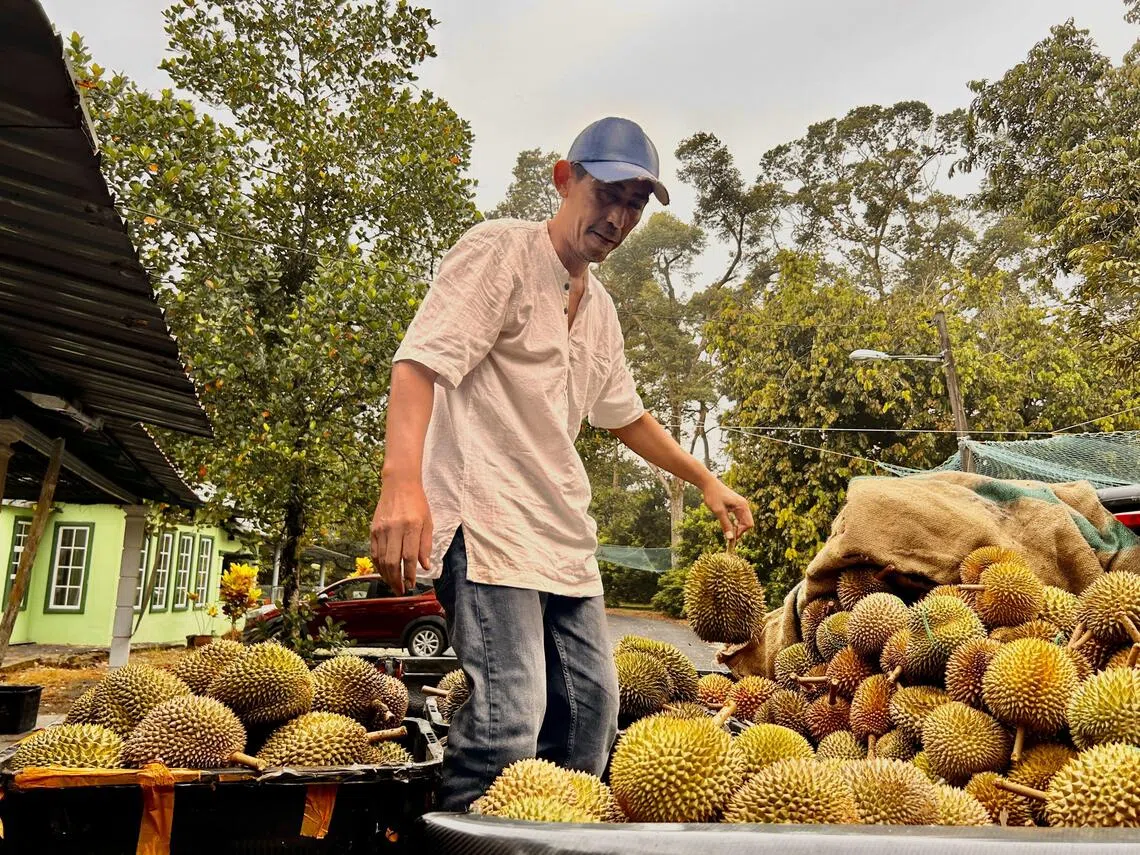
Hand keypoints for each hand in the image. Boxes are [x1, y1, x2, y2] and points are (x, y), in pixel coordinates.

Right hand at [370, 476, 432, 594]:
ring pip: (381, 559)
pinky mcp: (373, 529)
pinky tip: (384, 572)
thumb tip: (424, 567)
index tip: (412, 585)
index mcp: (412, 526)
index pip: (409, 557)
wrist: (399, 484)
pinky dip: (378, 565)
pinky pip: (374, 552)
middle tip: (401, 590)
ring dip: (387, 576)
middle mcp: (395, 528)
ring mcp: (381, 529)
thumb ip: (426, 545)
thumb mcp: (428, 522)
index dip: (410, 574)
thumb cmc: (417, 503)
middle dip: (396, 580)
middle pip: (393, 561)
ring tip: (393, 585)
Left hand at [701, 477, 754, 546]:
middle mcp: (744, 505)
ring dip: (737, 527)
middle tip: (728, 534)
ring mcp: (741, 505)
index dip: (740, 532)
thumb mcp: (718, 511)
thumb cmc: (713, 496)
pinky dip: (736, 522)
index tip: (730, 537)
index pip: (748, 524)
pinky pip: (740, 517)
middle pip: (748, 523)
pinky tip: (727, 523)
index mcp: (742, 506)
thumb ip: (725, 524)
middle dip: (740, 530)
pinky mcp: (737, 505)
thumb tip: (731, 538)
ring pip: (744, 521)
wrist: (709, 484)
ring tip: (727, 529)